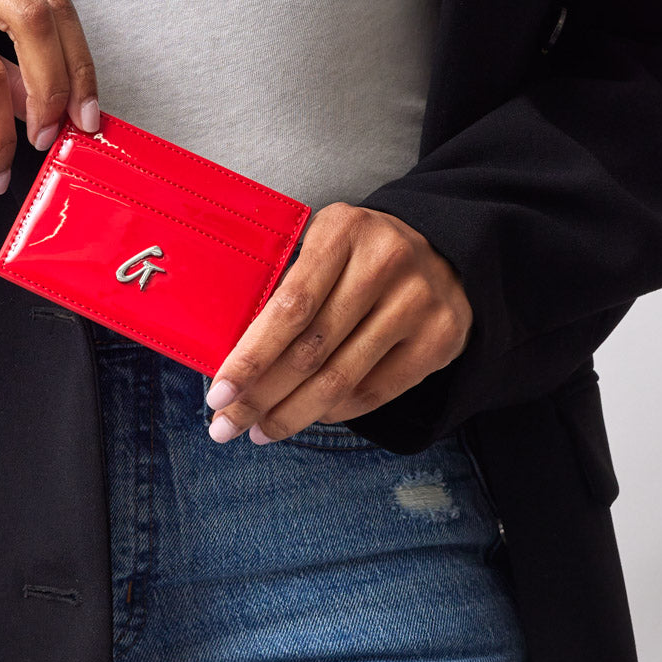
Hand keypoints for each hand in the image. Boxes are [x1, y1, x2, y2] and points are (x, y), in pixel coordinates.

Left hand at [204, 203, 472, 443]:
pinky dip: (333, 411)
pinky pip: (374, 392)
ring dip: (292, 414)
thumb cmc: (358, 253)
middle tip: (226, 425)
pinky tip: (307, 416)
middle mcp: (386, 263)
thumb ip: (284, 285)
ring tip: (260, 430)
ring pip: (341, 379)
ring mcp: (419, 302)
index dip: (251, 357)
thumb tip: (232, 356)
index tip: (218, 393)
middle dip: (261, 396)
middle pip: (311, 350)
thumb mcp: (322, 244)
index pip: (291, 307)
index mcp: (345, 230)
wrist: (443, 250)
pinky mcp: (441, 338)